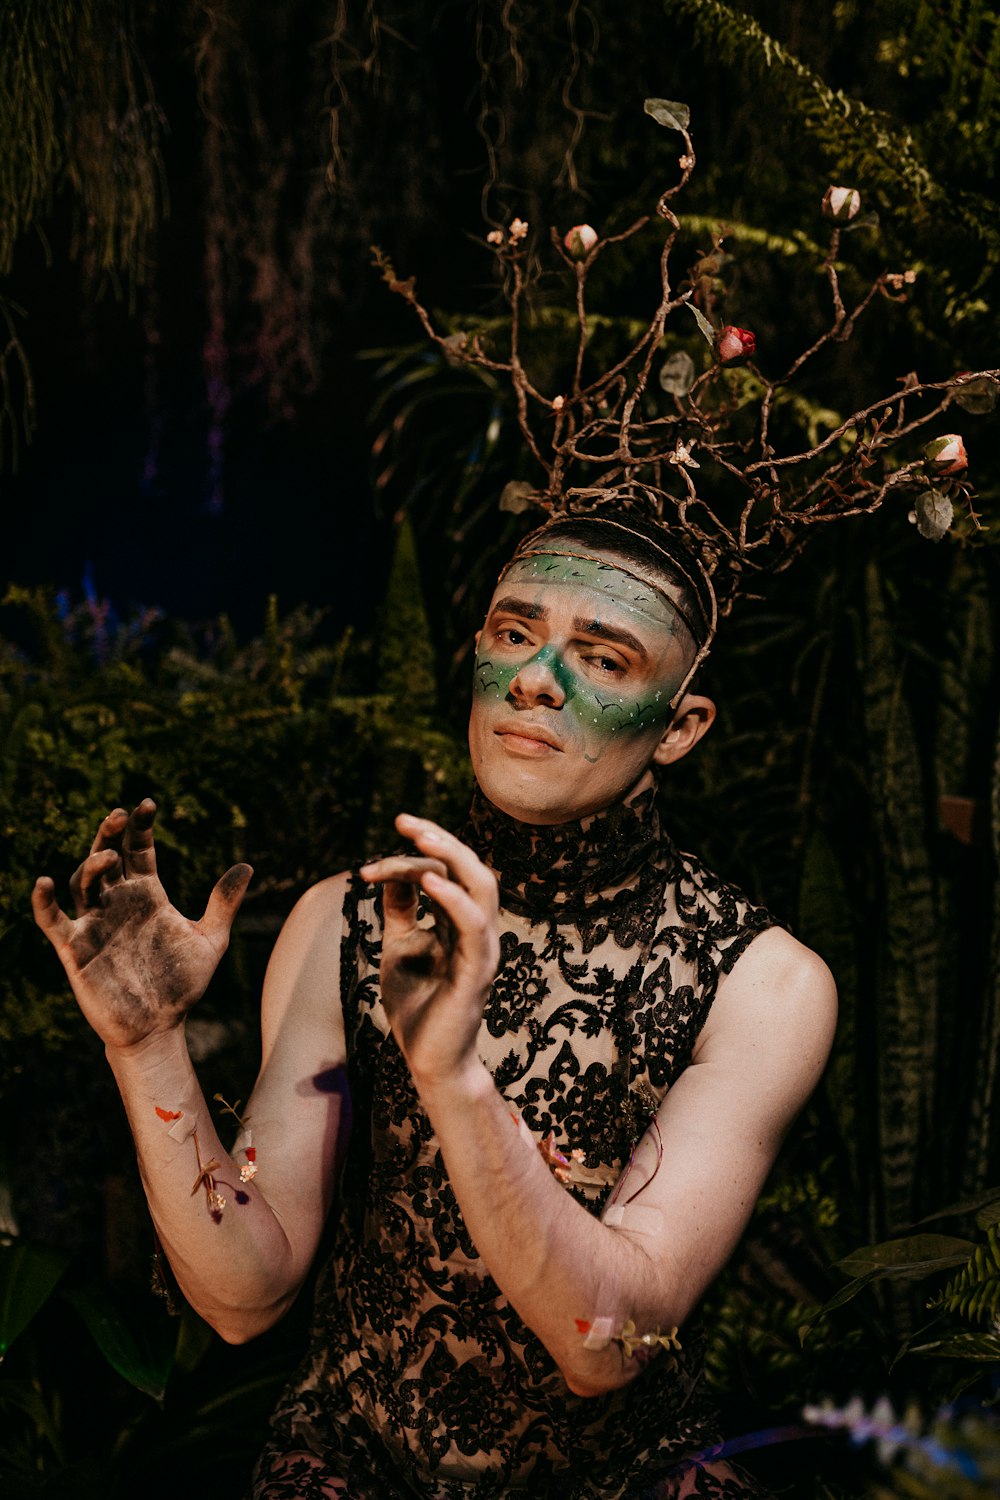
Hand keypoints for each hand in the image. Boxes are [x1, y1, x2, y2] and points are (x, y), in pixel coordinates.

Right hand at [32, 799, 251, 1051]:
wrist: (160, 1028)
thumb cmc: (183, 985)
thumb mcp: (210, 940)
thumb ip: (224, 904)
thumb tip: (248, 866)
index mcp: (147, 895)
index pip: (140, 850)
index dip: (140, 827)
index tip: (148, 804)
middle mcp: (118, 903)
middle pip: (108, 857)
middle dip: (111, 834)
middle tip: (120, 814)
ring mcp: (96, 924)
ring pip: (84, 883)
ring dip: (92, 865)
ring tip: (109, 856)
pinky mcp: (77, 948)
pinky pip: (54, 922)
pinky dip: (45, 903)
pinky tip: (45, 883)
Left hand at [360, 814, 498, 1087]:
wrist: (430, 1062)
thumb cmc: (417, 1007)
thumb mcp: (399, 948)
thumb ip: (400, 913)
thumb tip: (389, 875)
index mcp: (459, 922)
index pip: (443, 873)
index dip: (408, 860)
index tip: (367, 868)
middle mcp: (476, 929)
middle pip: (471, 867)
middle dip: (440, 839)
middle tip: (404, 822)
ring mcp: (481, 948)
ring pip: (482, 886)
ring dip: (452, 856)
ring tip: (421, 837)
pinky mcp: (477, 971)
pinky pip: (474, 926)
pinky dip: (454, 899)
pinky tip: (429, 882)